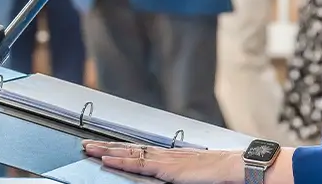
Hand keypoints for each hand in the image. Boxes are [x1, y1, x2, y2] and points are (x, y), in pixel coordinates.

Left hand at [82, 141, 242, 183]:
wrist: (236, 168)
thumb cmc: (219, 173)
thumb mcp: (192, 174)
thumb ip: (176, 174)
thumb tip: (168, 176)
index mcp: (171, 156)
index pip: (139, 151)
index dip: (120, 149)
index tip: (103, 147)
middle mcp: (165, 154)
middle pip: (130, 149)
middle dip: (106, 147)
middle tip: (86, 145)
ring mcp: (165, 160)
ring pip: (129, 154)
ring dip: (107, 151)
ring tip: (89, 150)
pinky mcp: (168, 169)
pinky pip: (139, 166)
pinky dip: (121, 162)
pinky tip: (108, 161)